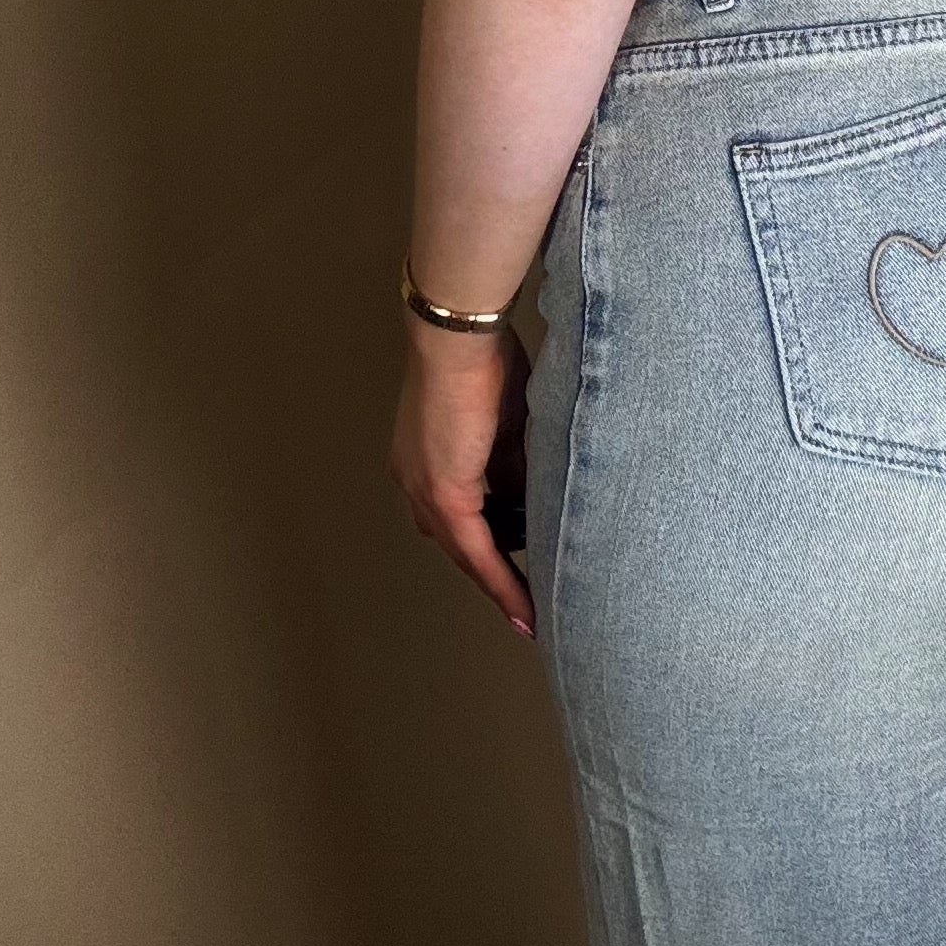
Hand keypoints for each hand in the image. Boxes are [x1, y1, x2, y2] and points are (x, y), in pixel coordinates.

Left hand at [388, 316, 536, 637]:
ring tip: (531, 604)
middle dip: (492, 566)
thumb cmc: (483, 358)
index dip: (480, 542)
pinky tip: (524, 607)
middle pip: (454, 540)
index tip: (511, 558)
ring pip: (464, 552)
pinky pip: (477, 551)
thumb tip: (524, 493)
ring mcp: (424, 489)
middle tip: (528, 589)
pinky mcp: (445, 495)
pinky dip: (501, 581)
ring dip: (498, 578)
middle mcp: (413, 479)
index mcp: (423, 456)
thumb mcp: (502, 419)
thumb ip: (508, 461)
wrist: (461, 337)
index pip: (453, 511)